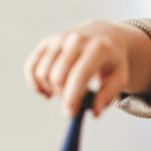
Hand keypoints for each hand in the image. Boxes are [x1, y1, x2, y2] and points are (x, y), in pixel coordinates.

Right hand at [23, 20, 150, 116]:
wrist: (103, 36)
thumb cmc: (112, 61)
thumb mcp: (120, 77)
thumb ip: (108, 95)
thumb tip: (94, 112)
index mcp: (97, 48)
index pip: (79, 74)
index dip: (72, 97)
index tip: (69, 114)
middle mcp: (76, 39)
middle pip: (58, 76)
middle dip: (62, 96)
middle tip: (72, 104)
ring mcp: (59, 39)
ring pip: (43, 73)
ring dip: (51, 91)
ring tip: (65, 93)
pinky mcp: (47, 42)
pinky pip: (31, 66)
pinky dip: (34, 83)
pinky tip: (46, 92)